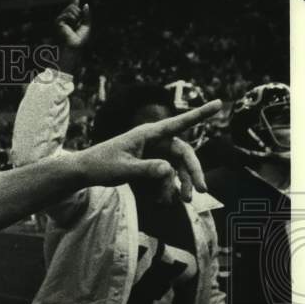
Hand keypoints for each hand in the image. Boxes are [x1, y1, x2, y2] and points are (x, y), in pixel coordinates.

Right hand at [55, 0, 90, 75]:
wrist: (74, 46)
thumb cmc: (80, 40)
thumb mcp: (87, 25)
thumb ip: (86, 15)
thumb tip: (84, 4)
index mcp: (72, 18)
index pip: (74, 5)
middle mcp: (65, 17)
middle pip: (74, 5)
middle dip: (79, 13)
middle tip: (77, 23)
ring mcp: (61, 19)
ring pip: (71, 8)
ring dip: (76, 16)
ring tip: (74, 26)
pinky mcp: (58, 21)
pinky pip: (68, 13)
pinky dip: (72, 18)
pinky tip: (70, 25)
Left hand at [74, 100, 220, 200]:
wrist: (84, 172)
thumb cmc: (100, 165)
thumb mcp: (123, 169)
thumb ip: (146, 169)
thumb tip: (169, 170)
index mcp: (147, 133)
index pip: (178, 122)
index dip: (200, 114)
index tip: (220, 103)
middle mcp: (153, 140)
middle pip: (183, 153)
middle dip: (193, 172)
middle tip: (202, 190)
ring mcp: (152, 152)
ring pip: (176, 166)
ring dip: (181, 183)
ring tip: (183, 201)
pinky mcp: (148, 163)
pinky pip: (165, 175)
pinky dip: (167, 186)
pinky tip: (163, 200)